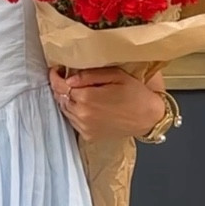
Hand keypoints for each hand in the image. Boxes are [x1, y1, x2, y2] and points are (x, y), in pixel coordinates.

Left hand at [48, 63, 167, 141]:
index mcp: (86, 98)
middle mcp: (82, 115)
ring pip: (64, 110)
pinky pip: (73, 121)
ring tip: (76, 91)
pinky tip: (84, 105)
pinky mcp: (88, 135)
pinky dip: (73, 112)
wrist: (149, 118)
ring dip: (66, 100)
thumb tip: (69, 78)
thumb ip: (90, 75)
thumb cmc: (135, 94)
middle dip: (61, 87)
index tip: (57, 70)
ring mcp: (84, 127)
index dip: (56, 76)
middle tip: (66, 78)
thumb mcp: (115, 76)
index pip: (60, 86)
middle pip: (60, 98)